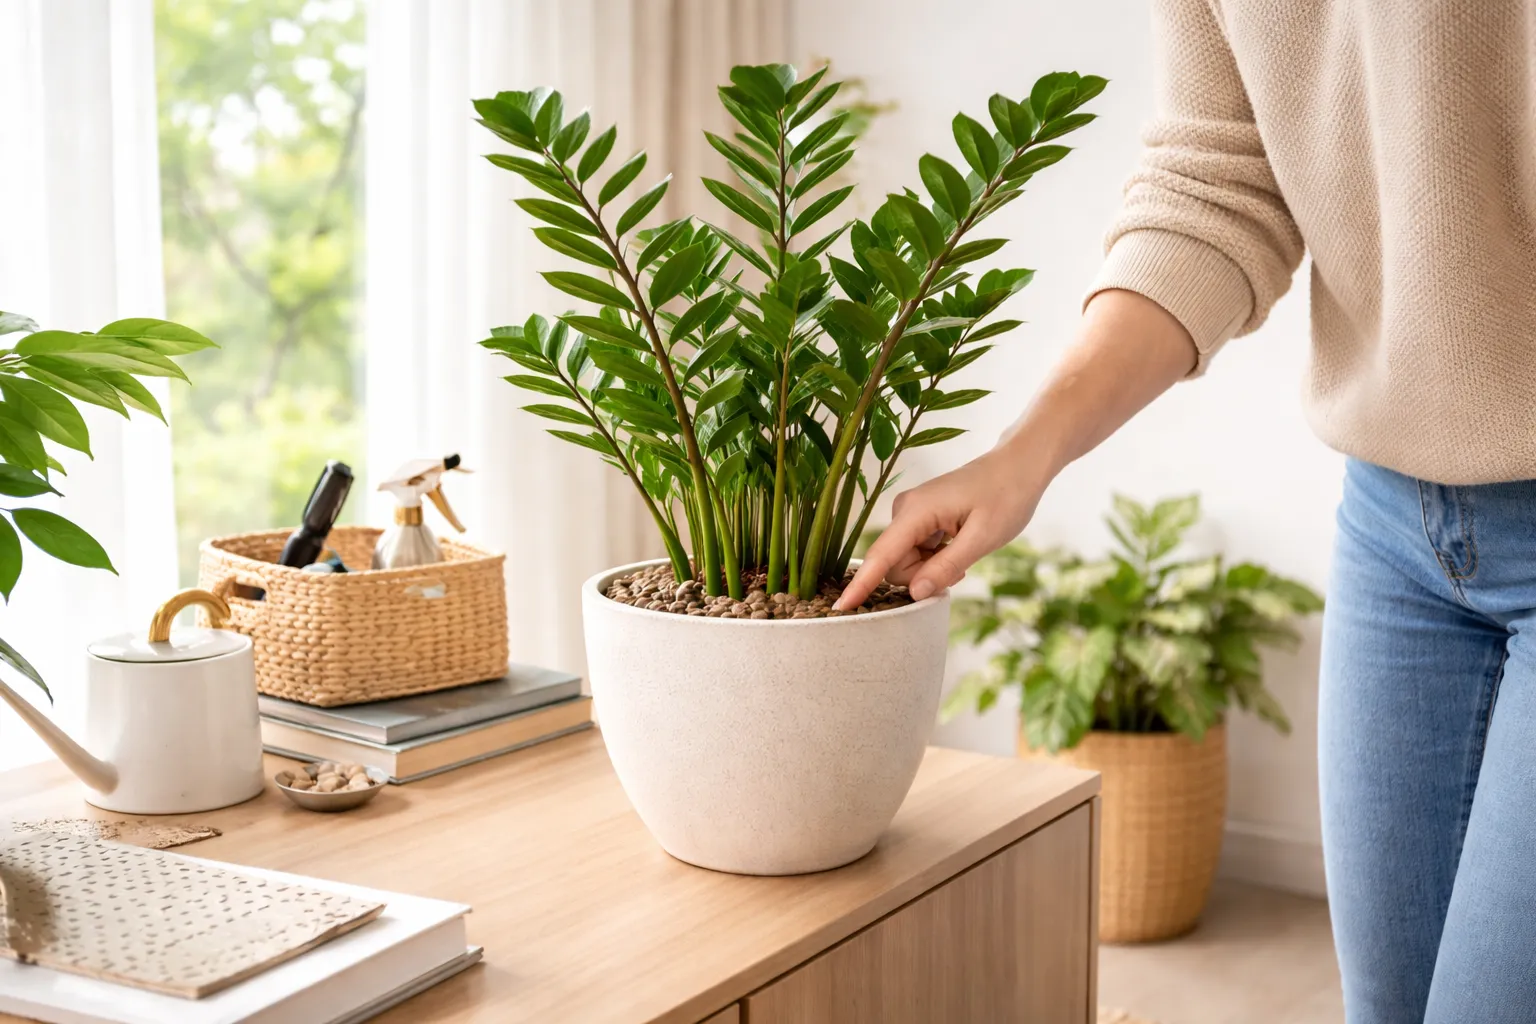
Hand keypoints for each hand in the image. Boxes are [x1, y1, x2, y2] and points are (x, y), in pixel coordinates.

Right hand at [835, 289, 1196, 610]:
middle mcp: (905, 510)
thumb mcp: (983, 539)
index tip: (839, 609)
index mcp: (917, 511)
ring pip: (906, 562)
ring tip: (964, 554)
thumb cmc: (1007, 496)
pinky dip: (934, 558)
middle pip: (895, 565)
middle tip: (960, 569)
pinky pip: (915, 551)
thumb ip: (946, 568)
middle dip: (921, 576)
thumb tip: (914, 593)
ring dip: (931, 568)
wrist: (1020, 465)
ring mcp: (911, 512)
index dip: (861, 585)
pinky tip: (958, 545)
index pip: (882, 556)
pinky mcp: (919, 516)